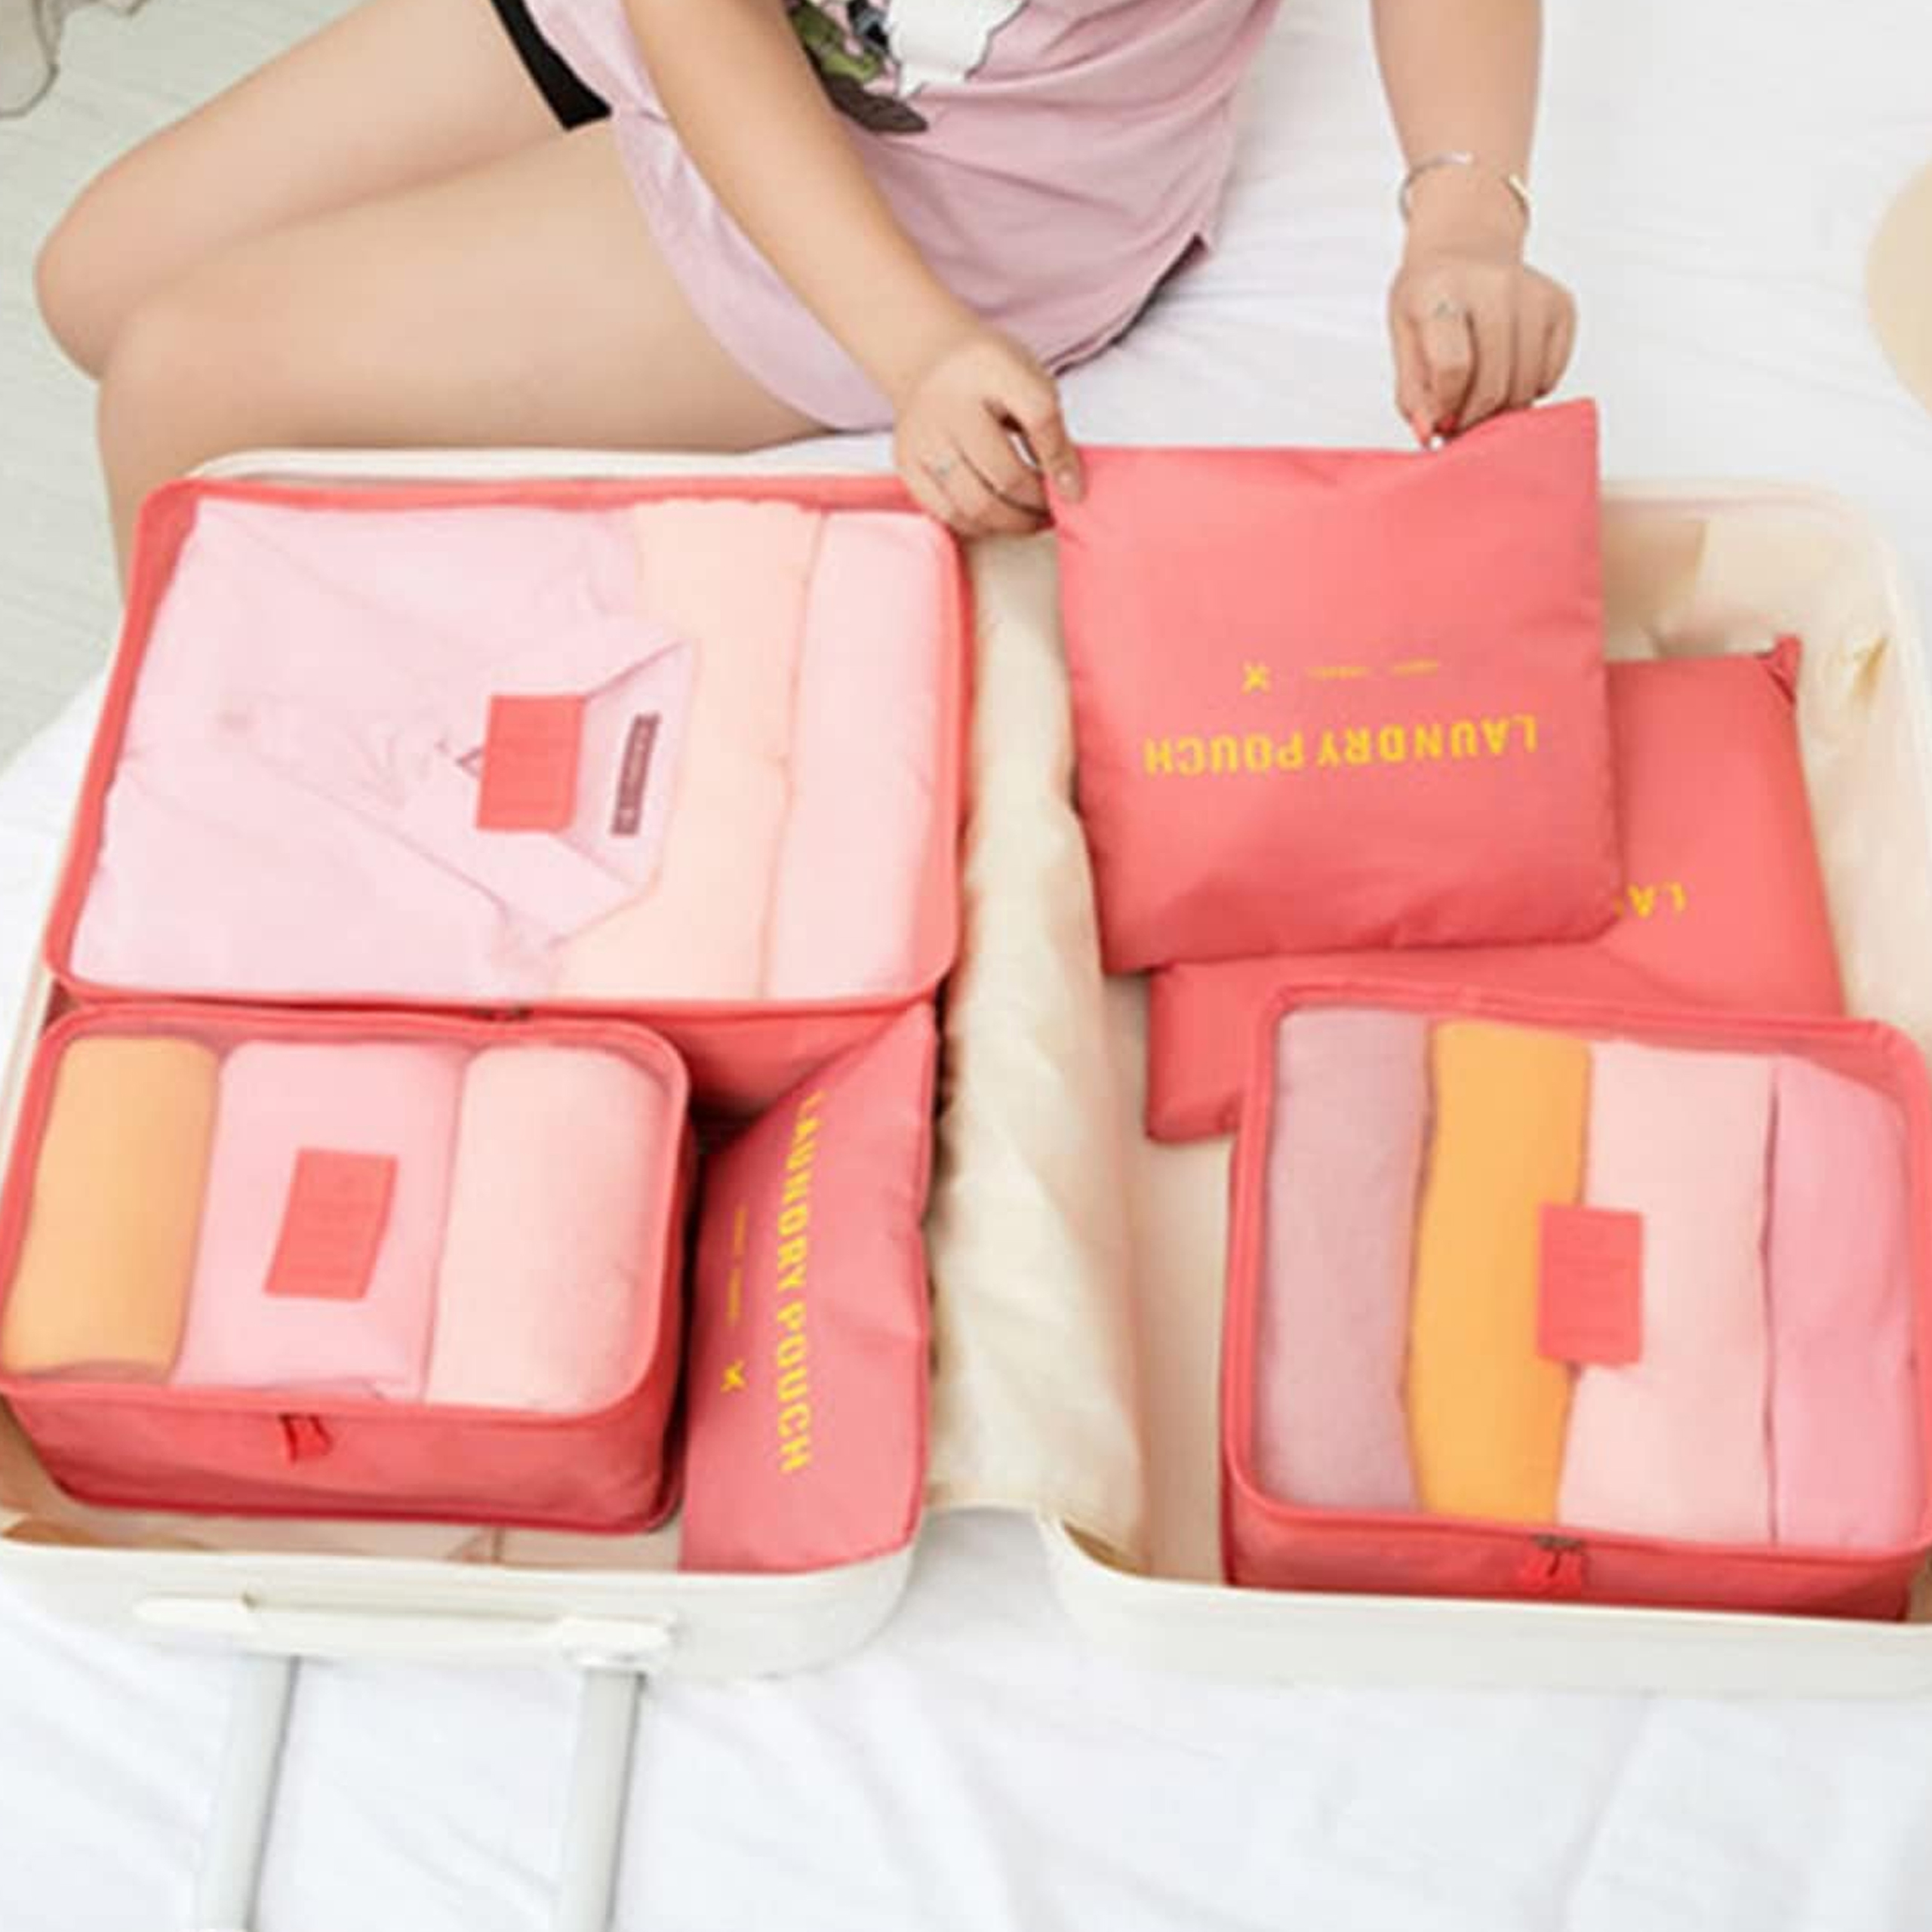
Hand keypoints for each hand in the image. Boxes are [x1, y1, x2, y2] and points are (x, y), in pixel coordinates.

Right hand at [891, 325, 1083, 537]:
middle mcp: (950, 403)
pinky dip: (979, 525)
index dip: (1061, 461)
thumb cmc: (987, 375)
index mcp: (991, 368)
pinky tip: (996, 517)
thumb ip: (1050, 429)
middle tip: (1051, 511)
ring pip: (975, 504)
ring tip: (1029, 518)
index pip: (1038, 418)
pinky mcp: (906, 463)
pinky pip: (947, 513)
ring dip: (1011, 522)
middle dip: (1036, 504)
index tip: (1074, 491)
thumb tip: (1068, 489)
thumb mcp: (1029, 381)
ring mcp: (922, 436)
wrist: (928, 358)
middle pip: (1005, 475)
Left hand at [1388, 227, 1575, 443]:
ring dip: (1500, 410)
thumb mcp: (1404, 338)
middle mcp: (1495, 285)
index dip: (1444, 406)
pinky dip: (1527, 390)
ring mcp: (1534, 294)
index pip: (1452, 367)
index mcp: (1443, 290)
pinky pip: (1549, 377)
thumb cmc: (1430, 297)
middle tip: (1458, 418)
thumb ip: (1413, 391)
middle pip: (1493, 386)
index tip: (1438, 415)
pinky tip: (1506, 371)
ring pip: (1525, 387)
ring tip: (1478, 396)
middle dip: (1472, 418)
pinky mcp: (1562, 306)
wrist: (1466, 251)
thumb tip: (1427, 434)